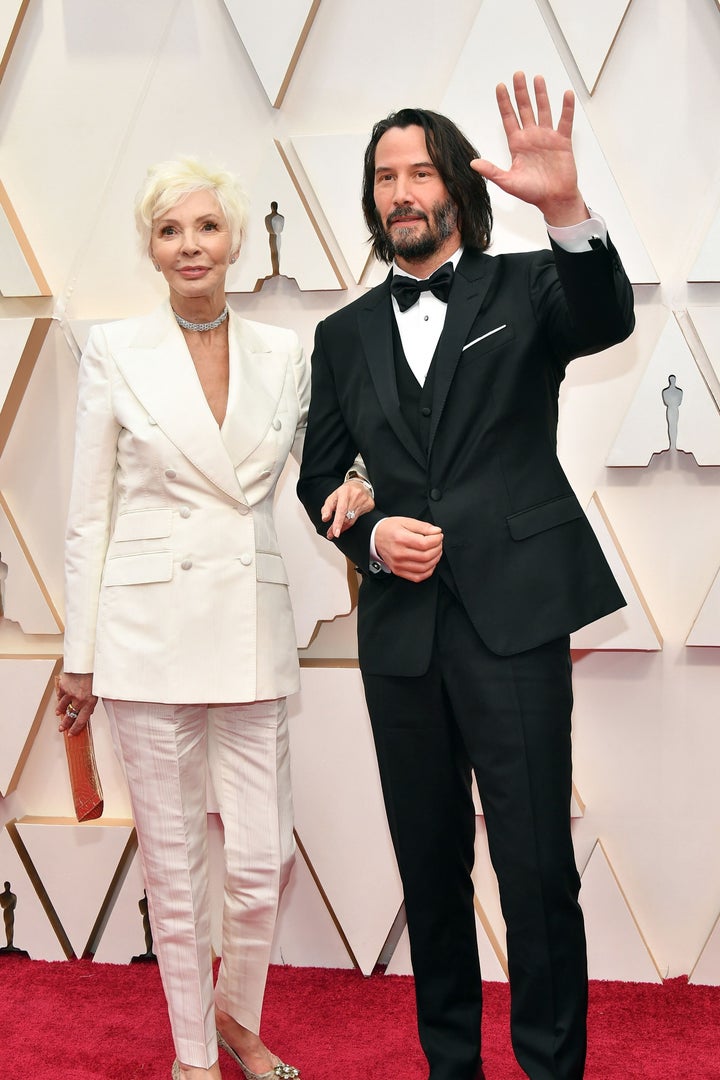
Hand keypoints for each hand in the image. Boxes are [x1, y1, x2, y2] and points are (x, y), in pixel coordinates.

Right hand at [55, 672, 96, 735]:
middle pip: (70, 716)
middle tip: (62, 728)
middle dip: (65, 724)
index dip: (75, 728)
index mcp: (90, 702)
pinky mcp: (64, 686)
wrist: (89, 661)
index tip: (71, 733)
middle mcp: (79, 699)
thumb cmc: (96, 675)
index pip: (81, 720)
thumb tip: (89, 710)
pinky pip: (60, 695)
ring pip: (62, 706)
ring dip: (60, 711)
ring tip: (58, 714)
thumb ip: (93, 701)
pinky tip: (59, 699)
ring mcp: (70, 693)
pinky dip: (60, 697)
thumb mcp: (99, 691)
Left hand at [321, 479, 374, 538]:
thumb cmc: (344, 492)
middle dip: (338, 527)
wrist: (358, 485)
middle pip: (347, 517)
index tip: (335, 533)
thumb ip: (327, 508)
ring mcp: (364, 500)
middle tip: (332, 534)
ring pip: (353, 520)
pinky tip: (350, 517)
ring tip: (338, 530)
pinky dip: (352, 521)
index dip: (338, 522)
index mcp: (345, 492)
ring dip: (344, 527)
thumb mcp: (332, 497)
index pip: (341, 510)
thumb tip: (325, 519)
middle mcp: (356, 495)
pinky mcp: (370, 504)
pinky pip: (360, 518)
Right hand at [374, 517, 442, 581]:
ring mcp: (398, 564)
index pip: (424, 544)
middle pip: (426, 556)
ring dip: (435, 560)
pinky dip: (428, 571)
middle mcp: (398, 554)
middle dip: (438, 549)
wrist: (375, 537)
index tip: (439, 535)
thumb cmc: (390, 529)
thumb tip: (437, 532)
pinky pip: (417, 577)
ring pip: (424, 568)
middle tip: (438, 542)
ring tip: (435, 551)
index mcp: (400, 539)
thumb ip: (423, 527)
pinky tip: (430, 563)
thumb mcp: (406, 521)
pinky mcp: (398, 571)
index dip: (436, 540)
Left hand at [470, 72, 587, 225]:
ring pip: (543, 110)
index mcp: (517, 144)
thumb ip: (492, 171)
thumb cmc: (532, 193)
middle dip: (521, 92)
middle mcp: (531, 137)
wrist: (554, 199)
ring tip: (537, 78)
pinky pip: (565, 121)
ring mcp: (547, 137)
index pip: (509, 118)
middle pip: (525, 109)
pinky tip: (566, 94)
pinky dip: (566, 108)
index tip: (500, 86)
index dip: (504, 102)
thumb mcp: (508, 182)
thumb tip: (472, 163)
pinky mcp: (562, 141)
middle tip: (518, 74)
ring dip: (541, 94)